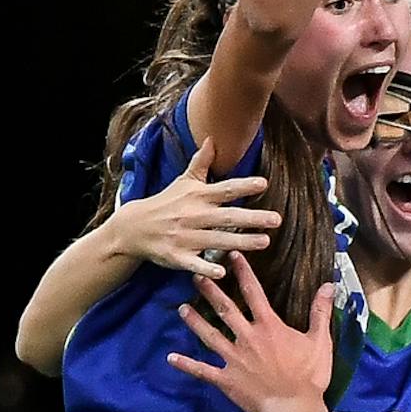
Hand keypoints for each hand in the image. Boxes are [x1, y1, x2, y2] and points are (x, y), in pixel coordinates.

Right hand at [113, 143, 279, 279]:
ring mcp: (185, 236)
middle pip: (226, 216)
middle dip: (252, 218)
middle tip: (277, 219)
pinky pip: (194, 262)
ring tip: (265, 242)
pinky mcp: (177, 256)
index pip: (224, 189)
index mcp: (197, 197)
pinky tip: (222, 272)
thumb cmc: (166, 203)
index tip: (263, 183)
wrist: (134, 227)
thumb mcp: (183, 182)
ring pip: (217, 239)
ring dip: (240, 241)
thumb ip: (200, 162)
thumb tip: (212, 139)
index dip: (243, 186)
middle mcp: (193, 216)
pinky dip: (206, 267)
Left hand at [167, 251, 335, 411]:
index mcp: (269, 327)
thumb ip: (320, 313)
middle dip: (211, 291)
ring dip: (195, 321)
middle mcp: (248, 338)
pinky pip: (203, 371)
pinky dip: (187, 365)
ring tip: (182, 308)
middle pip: (226, 309)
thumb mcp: (320, 342)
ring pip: (210, 335)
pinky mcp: (227, 380)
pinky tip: (171, 358)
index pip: (254, 293)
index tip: (232, 256)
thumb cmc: (310, 377)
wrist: (294, 409)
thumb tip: (328, 286)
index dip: (243, 272)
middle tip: (196, 275)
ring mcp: (234, 359)